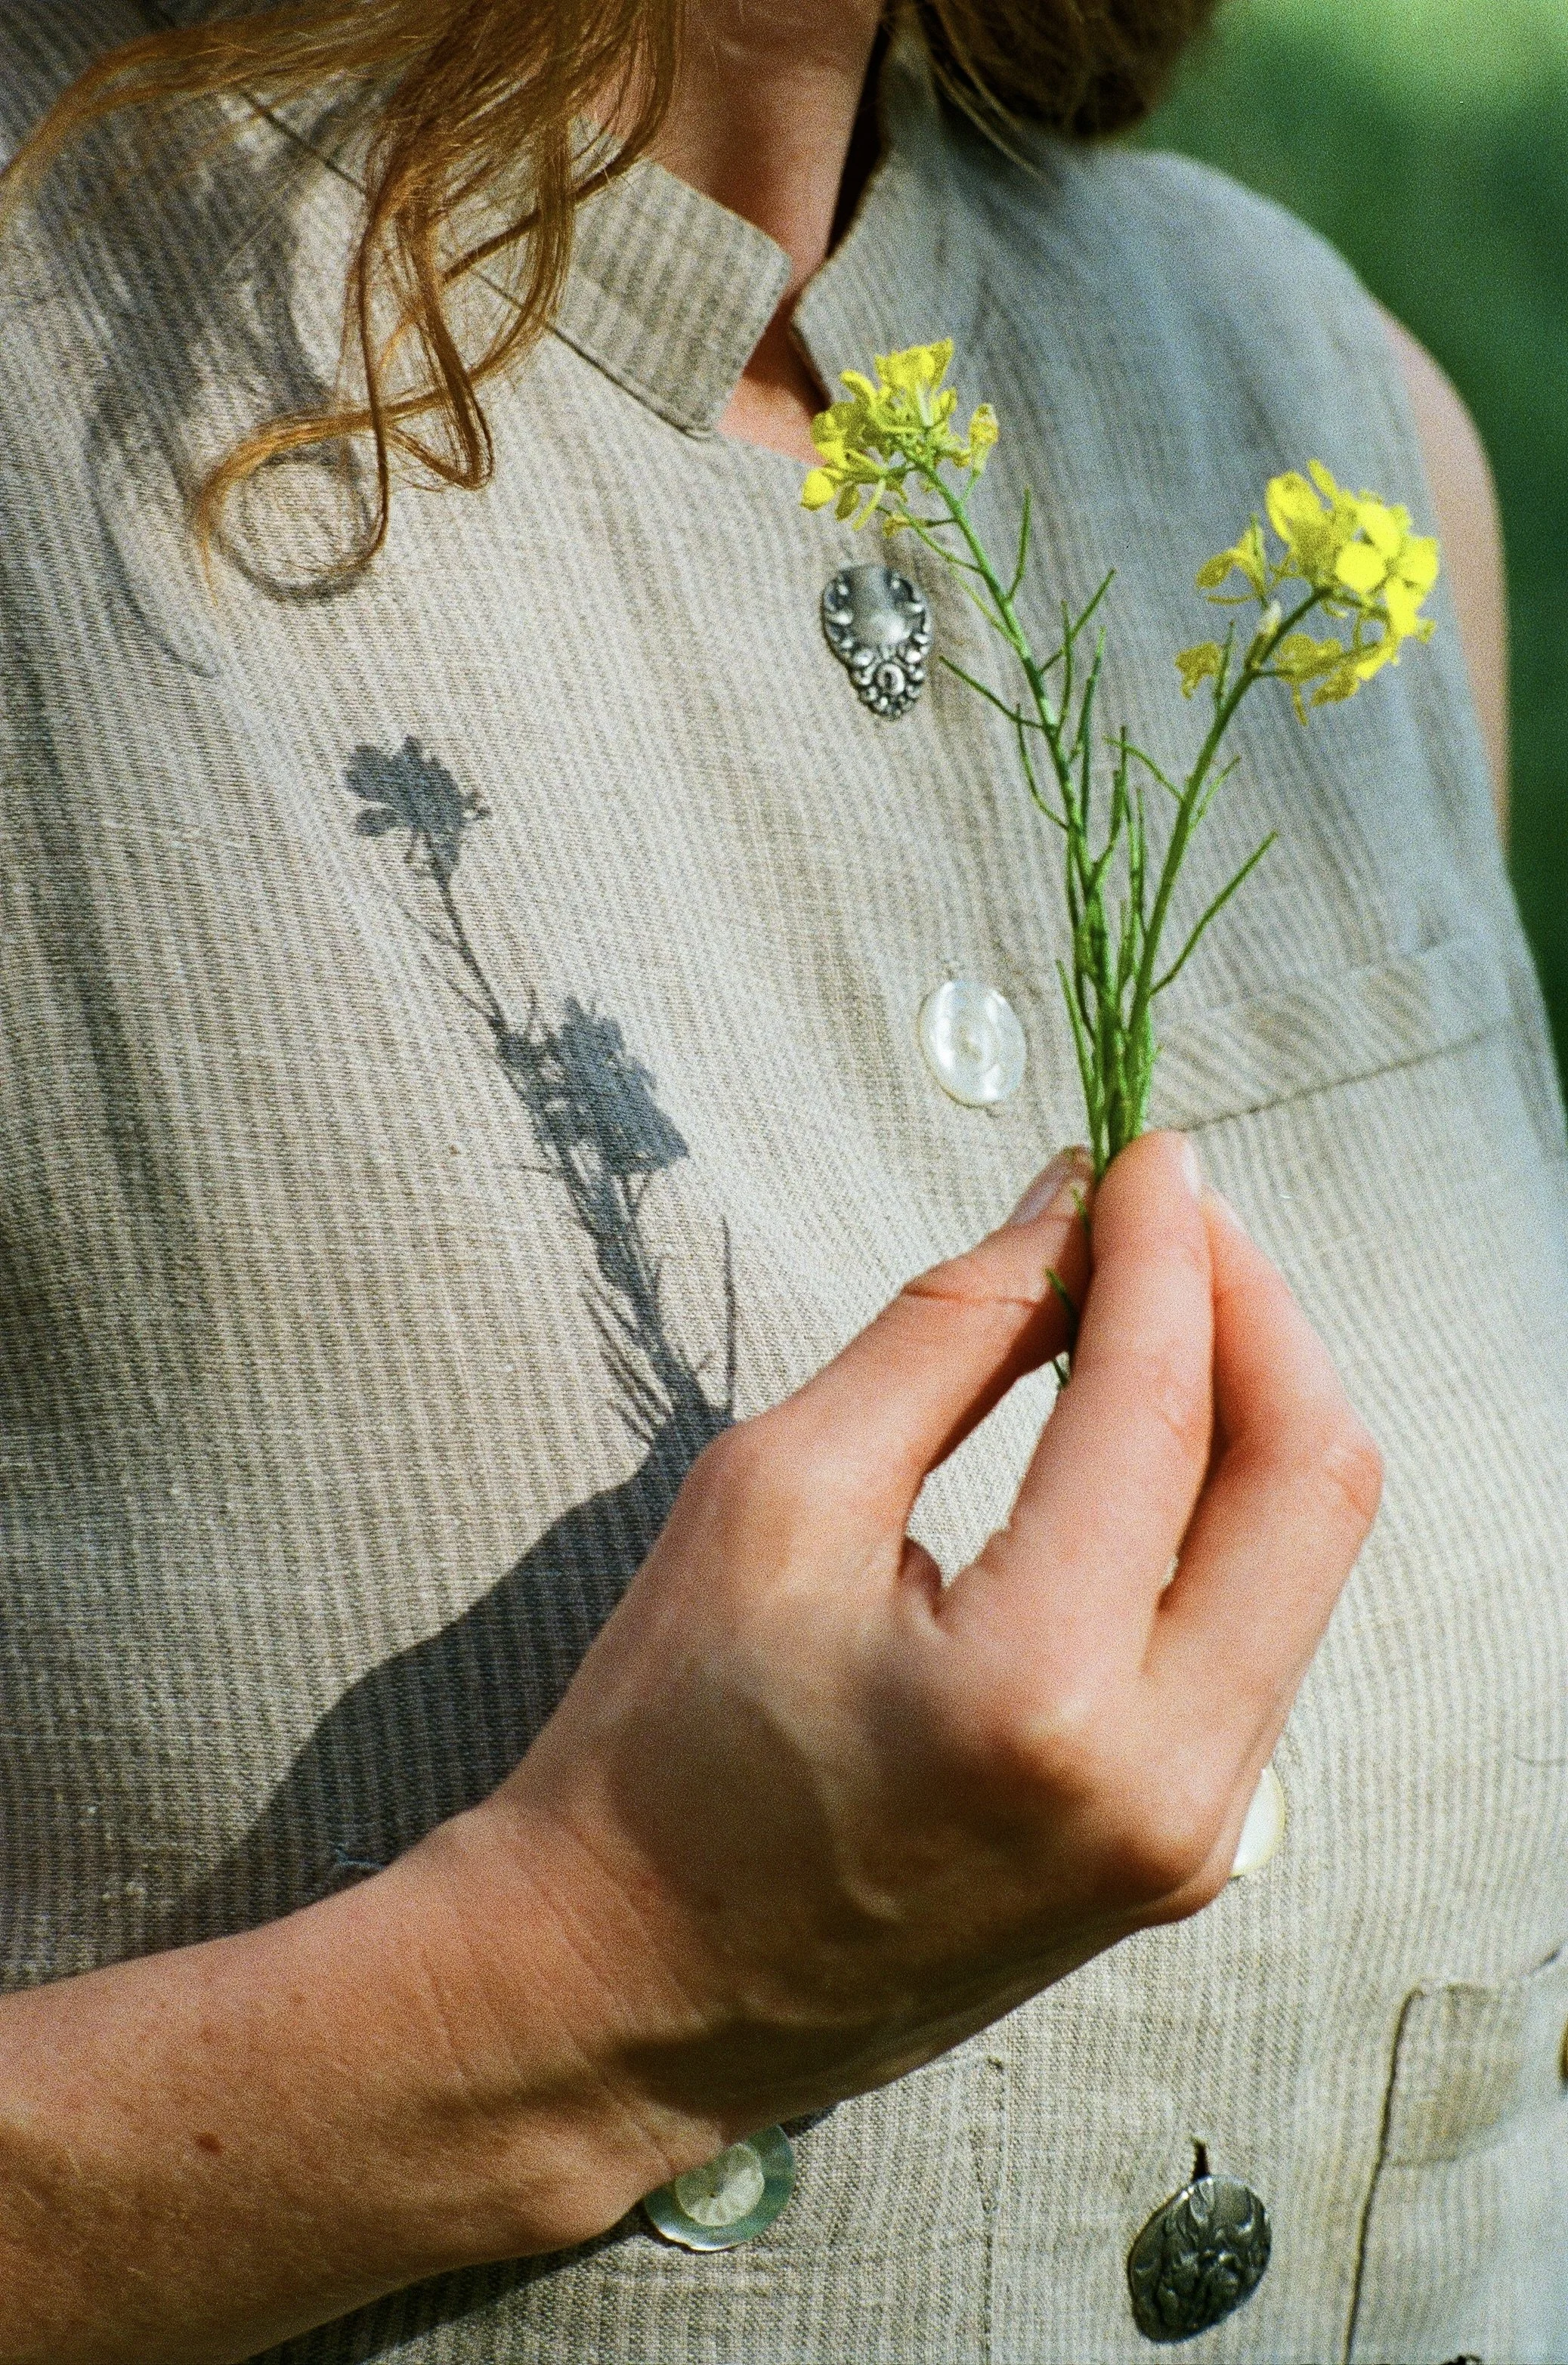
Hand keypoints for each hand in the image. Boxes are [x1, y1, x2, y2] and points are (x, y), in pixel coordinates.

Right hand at [453, 1131, 1381, 2223]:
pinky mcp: (1185, 1856)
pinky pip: (1258, 1635)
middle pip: (1308, 1480)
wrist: (628, 1988)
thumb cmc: (661, 1741)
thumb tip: (1068, 1212)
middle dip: (1252, 1307)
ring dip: (1250, 1401)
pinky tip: (1148, 1434)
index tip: (1143, 1149)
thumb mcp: (775, 1495)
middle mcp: (1161, 1787)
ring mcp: (1192, 1841)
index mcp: (1037, 1696)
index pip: (1164, 1409)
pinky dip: (1222, 1507)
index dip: (1163, 1247)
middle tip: (1170, 1209)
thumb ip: (946, 1336)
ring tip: (1155, 1301)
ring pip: (1304, 1557)